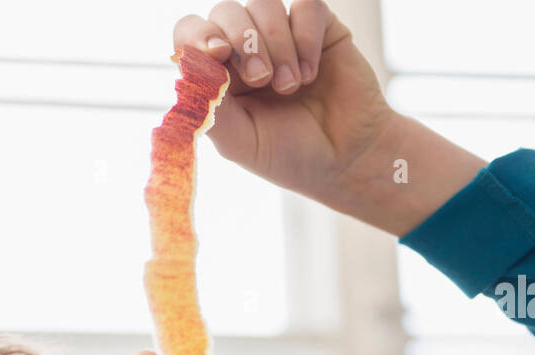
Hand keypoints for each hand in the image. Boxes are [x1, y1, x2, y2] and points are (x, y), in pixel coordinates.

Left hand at [172, 1, 487, 235]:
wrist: (346, 159)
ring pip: (264, 4)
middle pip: (226, 12)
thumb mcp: (241, 143)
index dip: (198, 35)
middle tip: (261, 80)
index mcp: (218, 75)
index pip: (191, 35)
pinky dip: (305, 38)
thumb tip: (187, 69)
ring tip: (291, 86)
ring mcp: (281, 36)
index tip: (217, 53)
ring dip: (275, 44)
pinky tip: (311, 73)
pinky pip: (305, 7)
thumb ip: (211, 110)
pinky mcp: (319, 28)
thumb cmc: (290, 155)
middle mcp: (245, 51)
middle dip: (243, 42)